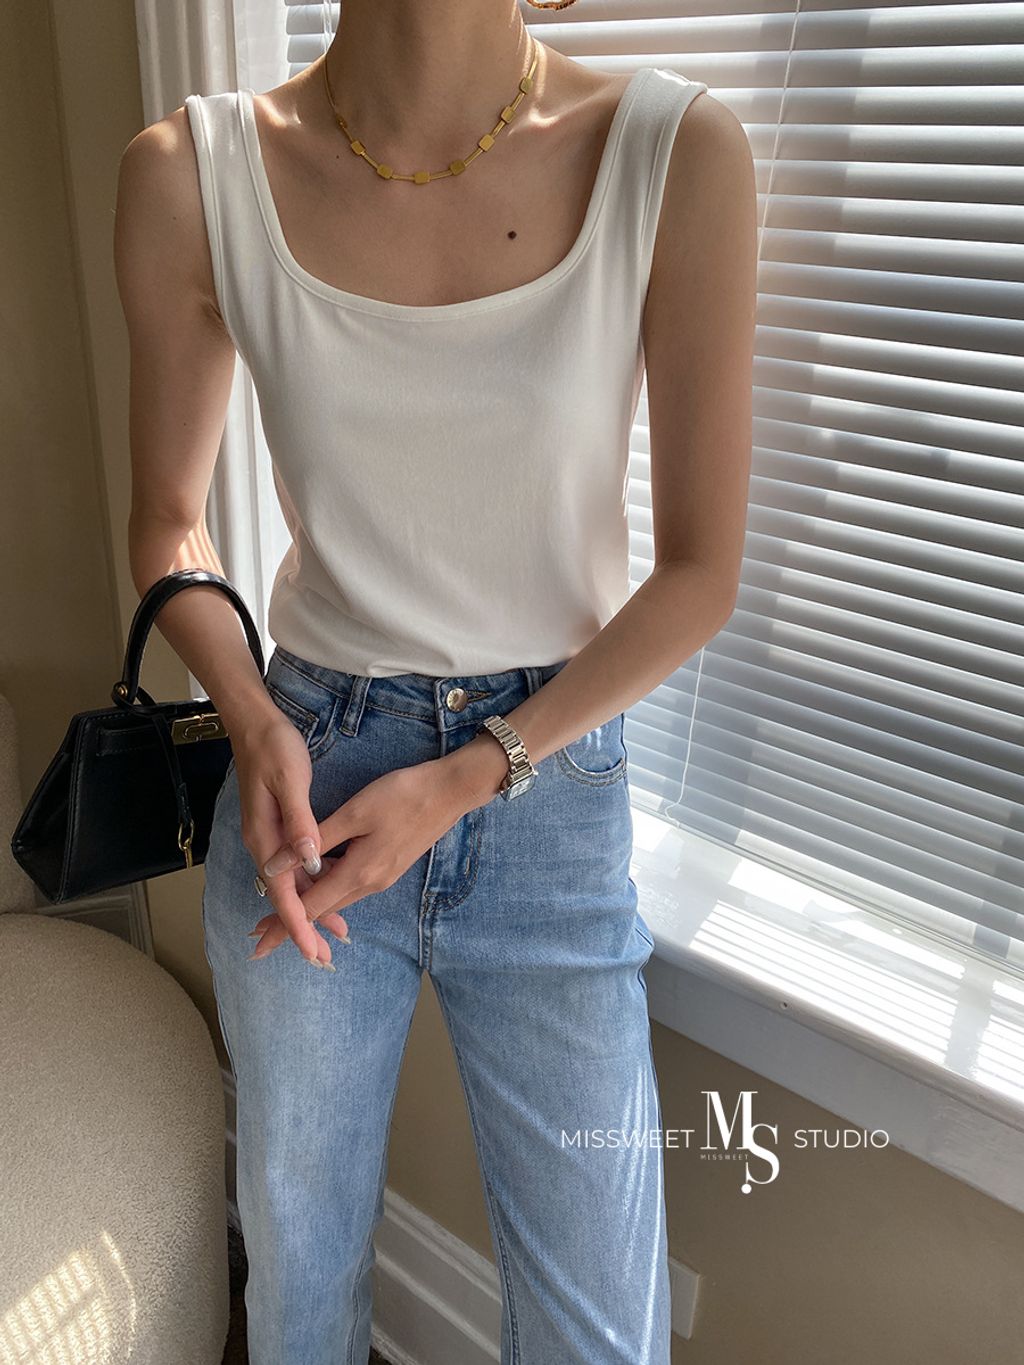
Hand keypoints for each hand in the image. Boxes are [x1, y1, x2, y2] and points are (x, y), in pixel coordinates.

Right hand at [232, 708, 349, 967]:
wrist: (255, 725)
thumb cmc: (274, 749)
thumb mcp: (289, 781)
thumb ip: (299, 822)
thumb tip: (309, 859)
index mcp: (265, 838)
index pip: (284, 892)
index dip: (299, 924)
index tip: (312, 951)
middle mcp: (263, 844)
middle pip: (286, 897)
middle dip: (304, 929)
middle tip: (325, 960)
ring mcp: (269, 838)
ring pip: (291, 885)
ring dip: (309, 910)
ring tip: (331, 938)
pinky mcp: (278, 828)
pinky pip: (293, 869)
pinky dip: (309, 886)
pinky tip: (323, 894)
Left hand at [246, 753, 486, 959]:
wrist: (451, 792)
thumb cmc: (402, 796)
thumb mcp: (355, 813)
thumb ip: (315, 839)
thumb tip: (275, 866)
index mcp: (359, 873)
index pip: (310, 908)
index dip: (281, 925)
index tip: (257, 942)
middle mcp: (370, 884)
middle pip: (322, 910)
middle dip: (290, 922)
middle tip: (259, 933)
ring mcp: (382, 877)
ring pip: (337, 897)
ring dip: (310, 907)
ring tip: (282, 909)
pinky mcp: (389, 866)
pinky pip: (350, 885)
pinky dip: (328, 889)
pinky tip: (317, 880)